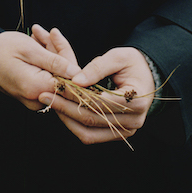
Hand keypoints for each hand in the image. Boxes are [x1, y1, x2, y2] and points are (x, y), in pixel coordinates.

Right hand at [0, 28, 79, 110]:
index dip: (66, 55)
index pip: (69, 78)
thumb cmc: (0, 51)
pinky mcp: (34, 94)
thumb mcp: (29, 50)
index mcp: (37, 89)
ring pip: (56, 74)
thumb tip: (77, 72)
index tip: (56, 36)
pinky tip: (37, 44)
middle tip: (48, 32)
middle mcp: (37, 99)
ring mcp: (36, 98)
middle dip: (58, 51)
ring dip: (51, 52)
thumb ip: (55, 62)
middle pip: (64, 76)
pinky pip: (48, 76)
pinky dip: (46, 59)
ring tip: (38, 35)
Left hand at [40, 46, 154, 144]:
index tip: (55, 85)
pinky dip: (74, 125)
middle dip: (65, 107)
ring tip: (50, 103)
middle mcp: (133, 120)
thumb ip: (97, 68)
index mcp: (137, 100)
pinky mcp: (117, 134)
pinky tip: (62, 111)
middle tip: (44, 95)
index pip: (99, 101)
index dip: (75, 94)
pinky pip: (91, 135)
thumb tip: (75, 80)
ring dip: (66, 119)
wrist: (147, 76)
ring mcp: (126, 131)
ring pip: (89, 132)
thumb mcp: (118, 57)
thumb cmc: (133, 64)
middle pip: (92, 118)